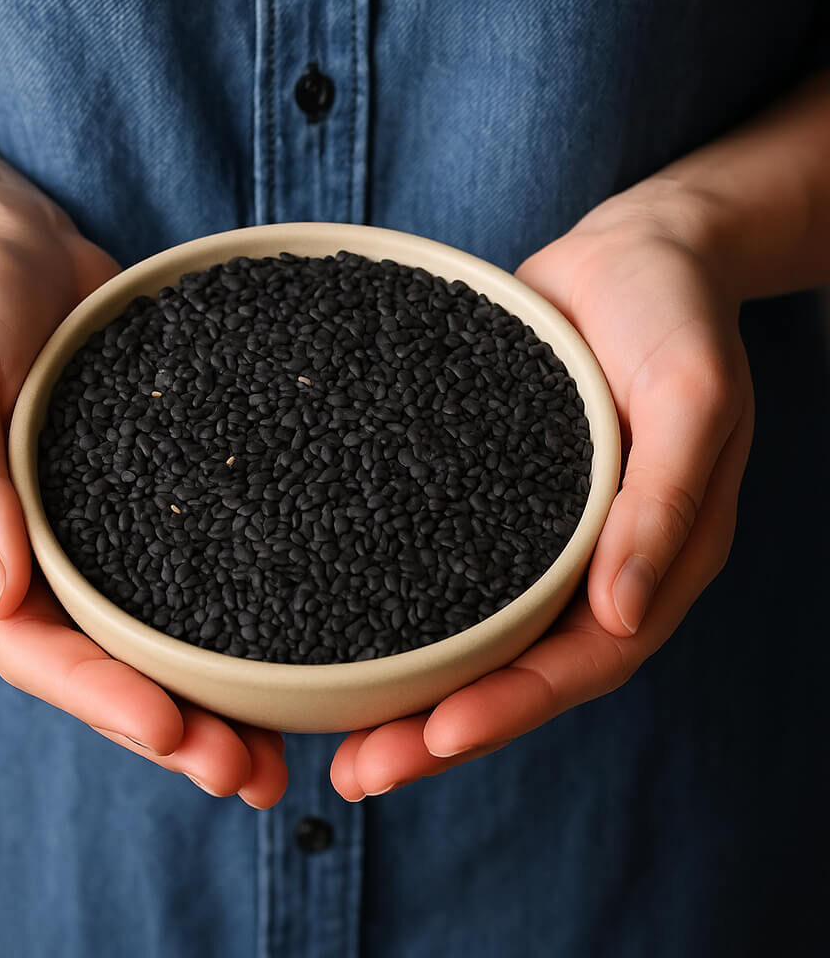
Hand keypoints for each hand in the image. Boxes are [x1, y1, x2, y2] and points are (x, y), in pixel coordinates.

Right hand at [0, 195, 286, 806]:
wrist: (19, 250)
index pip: (38, 651)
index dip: (101, 701)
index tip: (175, 735)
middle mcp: (43, 560)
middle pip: (103, 671)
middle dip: (170, 731)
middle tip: (245, 776)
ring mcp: (100, 539)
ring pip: (151, 645)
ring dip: (208, 705)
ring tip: (275, 756)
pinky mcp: (152, 506)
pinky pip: (187, 581)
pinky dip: (228, 631)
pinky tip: (282, 659)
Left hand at [330, 187, 754, 799]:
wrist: (631, 255)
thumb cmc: (672, 314)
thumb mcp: (692, 395)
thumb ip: (666, 499)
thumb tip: (624, 612)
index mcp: (651, 559)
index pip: (583, 662)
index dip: (513, 708)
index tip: (434, 739)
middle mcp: (591, 565)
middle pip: (518, 673)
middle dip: (442, 731)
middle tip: (358, 773)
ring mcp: (538, 540)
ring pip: (478, 641)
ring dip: (414, 695)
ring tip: (337, 738)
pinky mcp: (489, 501)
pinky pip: (448, 575)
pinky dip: (402, 618)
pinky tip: (342, 636)